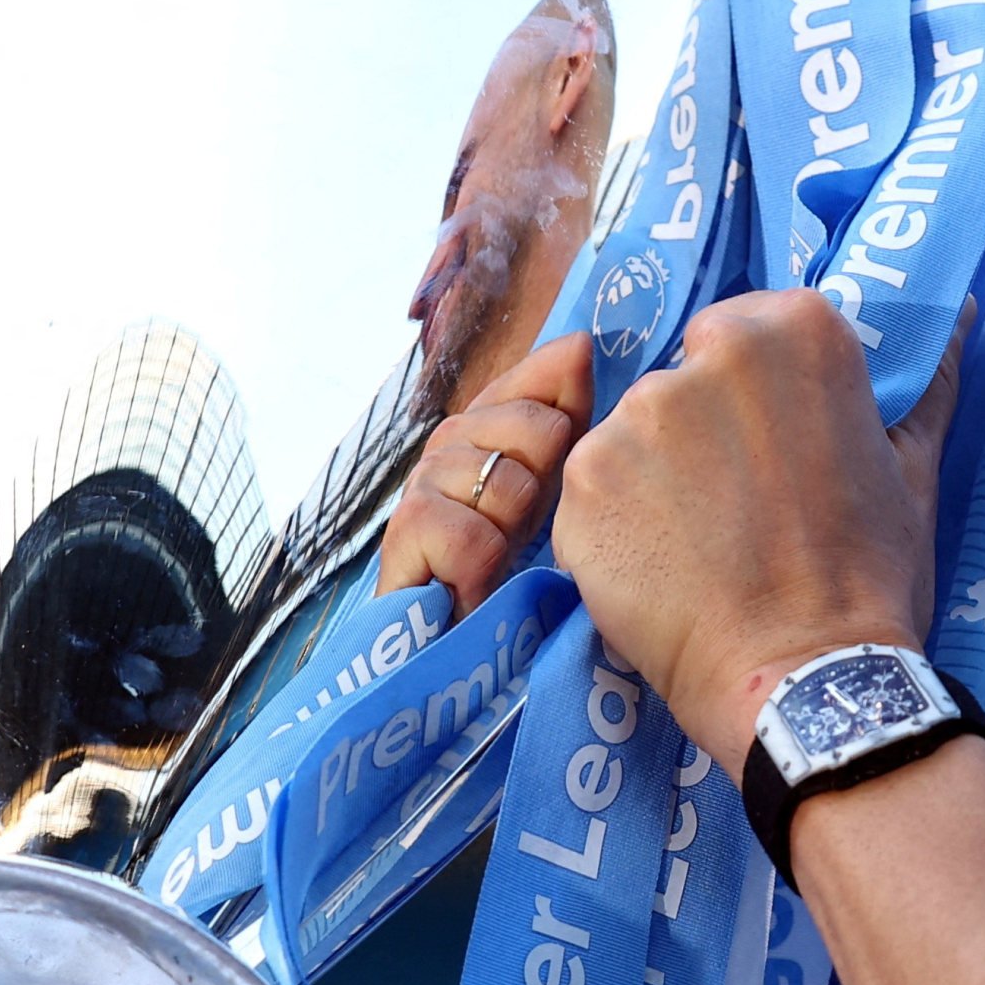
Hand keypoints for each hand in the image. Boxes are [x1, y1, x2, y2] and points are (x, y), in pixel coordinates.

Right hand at [375, 332, 588, 612]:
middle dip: (547, 489)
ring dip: (516, 535)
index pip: (541, 380)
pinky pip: (474, 538)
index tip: (560, 474)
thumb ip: (568, 409)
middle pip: (538, 428)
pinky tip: (473, 582)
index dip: (568, 426)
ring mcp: (420, 484)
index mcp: (487, 421)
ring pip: (509, 486)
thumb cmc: (514, 564)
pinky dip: (484, 569)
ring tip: (501, 559)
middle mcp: (447, 441)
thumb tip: (582, 341)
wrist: (459, 642)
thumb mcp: (555, 483)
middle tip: (527, 530)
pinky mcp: (402, 533)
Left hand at [553, 291, 957, 769]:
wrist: (804, 680)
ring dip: (653, 482)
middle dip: (699, 434)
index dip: (750, 399)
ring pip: (633, 435)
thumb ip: (928, 379)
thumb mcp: (914, 469)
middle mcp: (706, 354)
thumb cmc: (871, 576)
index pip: (740, 333)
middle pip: (682, 380)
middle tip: (738, 510)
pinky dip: (616, 527)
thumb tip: (964, 307)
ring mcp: (636, 417)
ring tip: (698, 548)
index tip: (770, 452)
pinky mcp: (583, 481)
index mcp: (794, 330)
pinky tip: (658, 572)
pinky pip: (594, 491)